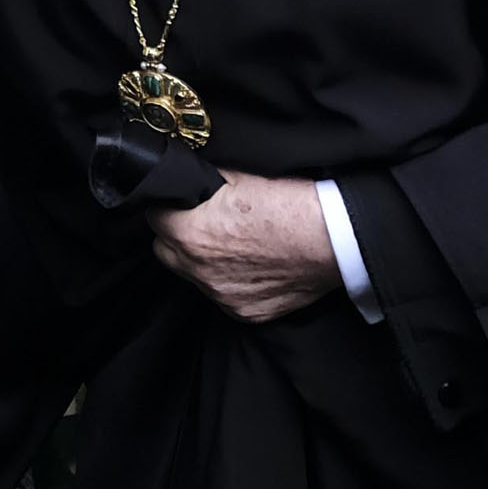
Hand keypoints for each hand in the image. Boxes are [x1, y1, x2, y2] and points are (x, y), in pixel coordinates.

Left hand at [149, 170, 342, 323]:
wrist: (333, 239)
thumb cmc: (291, 204)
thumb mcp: (240, 175)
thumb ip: (205, 180)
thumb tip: (192, 175)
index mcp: (191, 233)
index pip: (154, 218)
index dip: (168, 207)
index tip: (182, 204)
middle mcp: (200, 271)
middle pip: (165, 251)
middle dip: (178, 236)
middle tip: (203, 224)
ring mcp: (222, 296)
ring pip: (193, 277)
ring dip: (203, 262)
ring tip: (234, 244)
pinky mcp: (245, 313)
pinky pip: (223, 296)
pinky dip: (231, 282)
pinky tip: (253, 265)